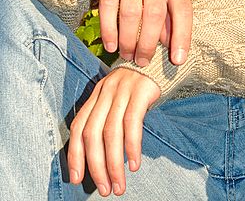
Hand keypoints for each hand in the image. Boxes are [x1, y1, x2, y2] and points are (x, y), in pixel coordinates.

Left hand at [68, 68, 159, 195]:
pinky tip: (135, 164)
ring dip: (114, 164)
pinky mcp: (141, 89)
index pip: (78, 126)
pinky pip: (132, 122)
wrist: (165, 60)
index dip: (75, 154)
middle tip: (105, 189)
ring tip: (119, 185)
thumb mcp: (121, 97)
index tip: (77, 178)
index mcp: (98, 93)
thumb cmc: (142, 86)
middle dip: (96, 165)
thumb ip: (109, 117)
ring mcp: (123, 88)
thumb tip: (101, 157)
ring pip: (111, 132)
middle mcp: (107, 90)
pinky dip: (132, 146)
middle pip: (93, 132)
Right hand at [97, 0, 192, 66]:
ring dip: (128, 40)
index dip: (182, 36)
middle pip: (154, 15)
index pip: (183, 10)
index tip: (178, 60)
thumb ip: (170, 16)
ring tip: (127, 55)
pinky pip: (108, 8)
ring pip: (131, 14)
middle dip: (148, 44)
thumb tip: (170, 46)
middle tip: (143, 61)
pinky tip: (111, 45)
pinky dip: (109, 30)